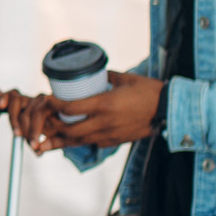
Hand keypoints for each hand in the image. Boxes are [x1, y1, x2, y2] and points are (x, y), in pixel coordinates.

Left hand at [19, 69, 163, 152]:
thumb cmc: (148, 90)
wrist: (169, 109)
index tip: (46, 99)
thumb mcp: (124, 78)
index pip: (70, 108)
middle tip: (46, 120)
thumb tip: (91, 72)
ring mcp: (110, 135)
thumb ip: (105, 76)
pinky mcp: (115, 141)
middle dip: (54, 127)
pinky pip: (92, 143)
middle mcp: (105, 122)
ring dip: (63, 139)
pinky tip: (74, 136)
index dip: (54, 105)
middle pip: (70, 131)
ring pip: (79, 141)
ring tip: (50, 135)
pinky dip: (80, 141)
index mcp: (105, 104)